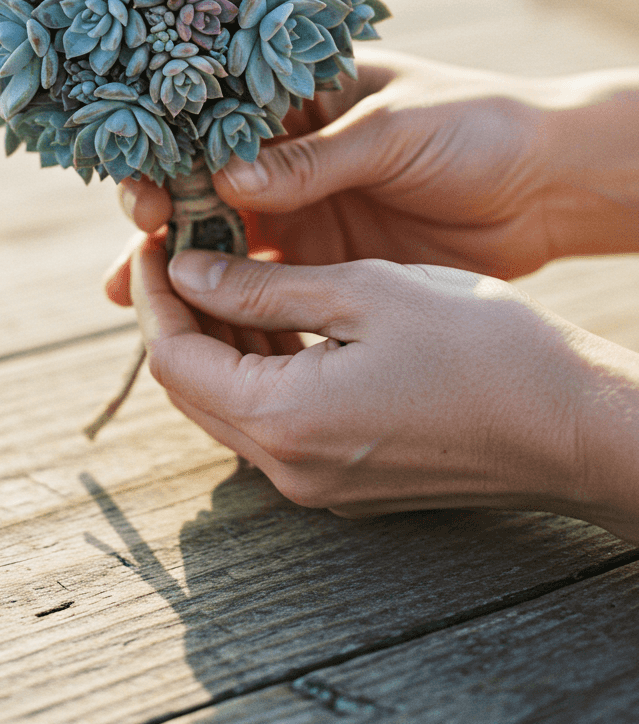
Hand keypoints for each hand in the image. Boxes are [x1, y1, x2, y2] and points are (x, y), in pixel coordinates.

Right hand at [107, 53, 638, 305]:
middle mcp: (291, 153)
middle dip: (161, 217)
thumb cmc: (477, 127)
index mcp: (301, 97)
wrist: (549, 185)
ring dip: (179, 264)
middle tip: (137, 253)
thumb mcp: (393, 131)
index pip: (217, 119)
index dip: (172, 151)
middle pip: (205, 184)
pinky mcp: (328, 258)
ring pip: (224, 237)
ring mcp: (307, 207)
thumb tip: (226, 182)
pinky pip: (265, 280)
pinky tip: (193, 320)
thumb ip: (314, 160)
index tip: (148, 192)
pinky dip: (227, 299)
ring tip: (130, 295)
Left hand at [131, 242, 638, 543]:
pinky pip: (275, 422)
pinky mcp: (347, 480)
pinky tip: (277, 314)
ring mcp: (318, 483)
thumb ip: (263, 287)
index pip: (173, 360)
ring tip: (228, 267)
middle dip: (179, 316)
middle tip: (184, 247)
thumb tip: (187, 273)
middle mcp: (288, 469)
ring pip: (232, 406)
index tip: (155, 240)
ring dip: (220, 340)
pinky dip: (261, 368)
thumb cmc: (480, 346)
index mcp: (284, 422)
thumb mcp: (363, 291)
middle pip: (194, 389)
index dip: (152, 296)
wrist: (572, 423)